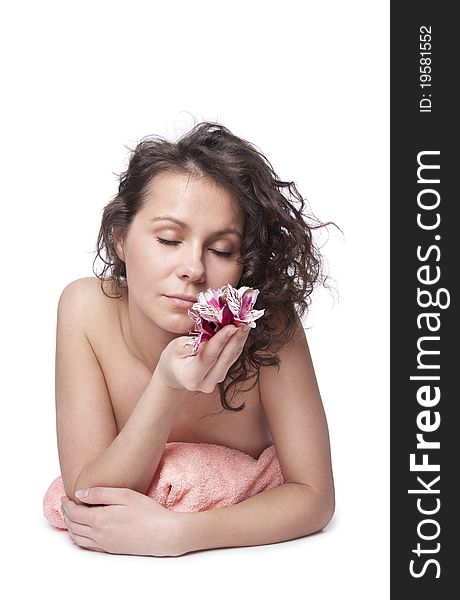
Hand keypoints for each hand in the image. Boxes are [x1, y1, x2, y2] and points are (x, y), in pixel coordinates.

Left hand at [60, 487, 184, 556]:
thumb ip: (100, 493)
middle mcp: (99, 534)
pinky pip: (87, 545)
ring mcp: (105, 544)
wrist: (163, 534)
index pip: (74, 513)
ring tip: (70, 516)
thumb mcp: (125, 495)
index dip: (66, 504)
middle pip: (73, 526)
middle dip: (66, 514)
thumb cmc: (147, 512)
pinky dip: (79, 537)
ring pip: (78, 538)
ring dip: (70, 526)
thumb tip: (79, 494)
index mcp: (100, 519)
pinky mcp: (111, 549)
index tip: (64, 496)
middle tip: (64, 504)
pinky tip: (83, 530)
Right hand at [156, 324, 250, 393]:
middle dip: (236, 339)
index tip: (231, 327)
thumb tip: (212, 337)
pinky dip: (236, 343)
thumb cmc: (173, 358)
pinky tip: (241, 331)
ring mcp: (217, 380)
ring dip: (239, 340)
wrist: (174, 373)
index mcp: (191, 377)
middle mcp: (207, 383)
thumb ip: (193, 344)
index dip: (221, 341)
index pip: (209, 357)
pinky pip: (231, 357)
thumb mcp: (176, 347)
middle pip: (225, 359)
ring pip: (231, 358)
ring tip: (245, 323)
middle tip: (244, 322)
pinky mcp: (223, 373)